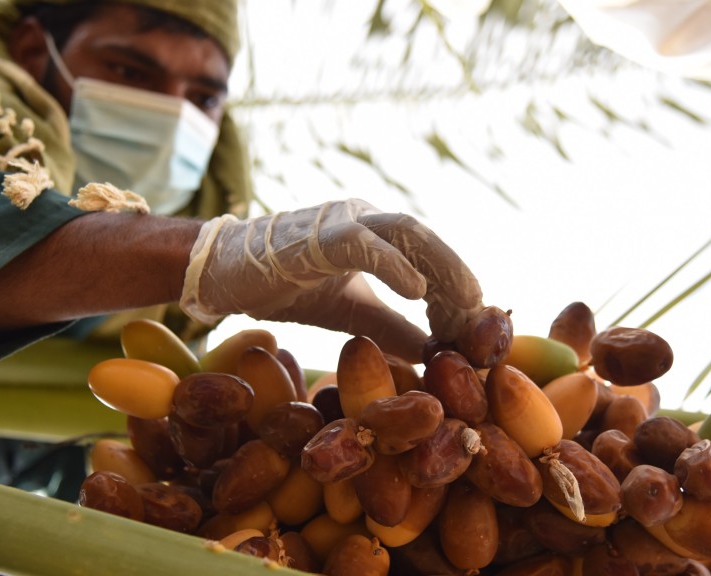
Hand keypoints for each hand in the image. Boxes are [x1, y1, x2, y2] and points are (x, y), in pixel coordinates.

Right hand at [180, 199, 482, 360]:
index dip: (457, 284)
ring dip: (441, 267)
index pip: (428, 252)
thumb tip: (434, 353)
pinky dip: (395, 265)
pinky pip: (363, 243)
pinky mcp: (317, 235)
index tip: (479, 322)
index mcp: (373, 233)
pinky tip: (419, 291)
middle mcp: (363, 218)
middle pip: (426, 238)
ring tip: (465, 304)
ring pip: (406, 231)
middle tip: (485, 314)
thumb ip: (392, 328)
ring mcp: (341, 221)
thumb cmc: (285, 286)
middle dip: (459, 275)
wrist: (225, 274)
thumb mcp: (351, 313)